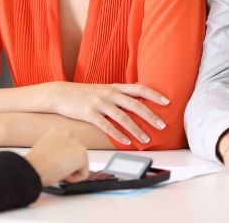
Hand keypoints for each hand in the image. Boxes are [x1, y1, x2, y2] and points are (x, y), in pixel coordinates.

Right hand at [24, 129, 88, 185]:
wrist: (35, 167)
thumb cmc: (34, 163)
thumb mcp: (42, 150)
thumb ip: (54, 150)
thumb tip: (58, 159)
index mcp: (56, 132)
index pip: (66, 146)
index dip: (61, 158)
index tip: (55, 164)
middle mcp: (68, 134)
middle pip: (75, 153)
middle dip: (68, 163)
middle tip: (56, 170)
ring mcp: (76, 143)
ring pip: (80, 163)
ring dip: (71, 170)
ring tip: (58, 172)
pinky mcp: (82, 155)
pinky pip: (83, 173)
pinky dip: (74, 179)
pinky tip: (63, 176)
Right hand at [45, 82, 168, 144]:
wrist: (60, 94)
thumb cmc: (83, 94)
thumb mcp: (103, 89)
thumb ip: (118, 94)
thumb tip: (136, 102)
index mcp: (114, 87)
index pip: (139, 88)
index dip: (154, 94)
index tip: (167, 102)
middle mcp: (109, 93)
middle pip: (135, 104)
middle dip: (151, 116)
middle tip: (162, 125)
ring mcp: (99, 103)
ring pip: (123, 118)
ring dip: (137, 130)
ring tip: (147, 139)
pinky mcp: (89, 113)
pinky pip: (107, 126)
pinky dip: (118, 135)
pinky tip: (127, 142)